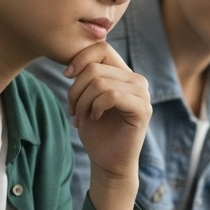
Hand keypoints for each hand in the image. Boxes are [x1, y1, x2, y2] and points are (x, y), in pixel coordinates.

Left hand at [62, 42, 151, 209]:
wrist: (107, 162)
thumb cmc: (96, 131)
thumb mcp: (86, 98)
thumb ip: (86, 76)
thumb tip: (72, 60)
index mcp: (123, 73)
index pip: (102, 47)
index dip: (80, 57)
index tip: (66, 75)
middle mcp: (136, 80)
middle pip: (95, 67)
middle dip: (76, 89)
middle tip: (73, 110)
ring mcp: (143, 94)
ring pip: (100, 81)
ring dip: (83, 101)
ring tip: (81, 117)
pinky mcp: (143, 110)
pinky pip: (111, 95)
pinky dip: (95, 107)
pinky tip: (94, 118)